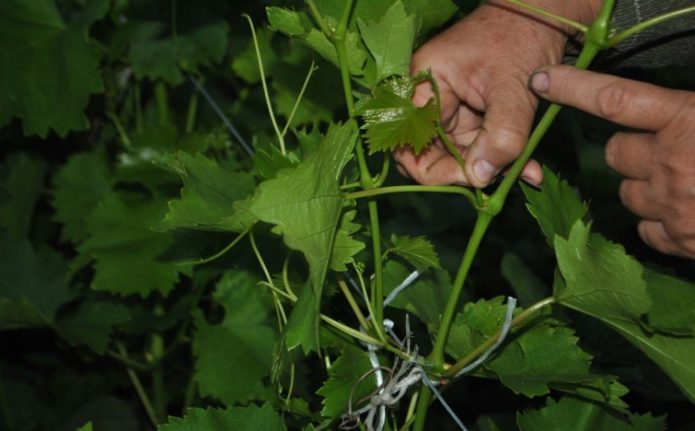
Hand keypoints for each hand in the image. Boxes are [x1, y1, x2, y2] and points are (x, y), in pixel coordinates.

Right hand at [396, 0, 598, 186]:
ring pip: (462, 154)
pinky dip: (503, 157)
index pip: (411, 143)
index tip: (473, 180)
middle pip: (434, 153)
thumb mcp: (513, 89)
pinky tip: (528, 168)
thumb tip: (480, 178)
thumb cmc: (523, 37)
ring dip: (493, 167)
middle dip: (468, 172)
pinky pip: (481, 145)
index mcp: (424, 85)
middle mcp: (430, 98)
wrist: (547, 13)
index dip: (435, 170)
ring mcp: (452, 107)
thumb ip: (500, 136)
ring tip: (527, 172)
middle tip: (499, 181)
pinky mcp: (473, 113)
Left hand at [530, 65, 694, 258]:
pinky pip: (646, 230)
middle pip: (615, 154)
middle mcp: (672, 164)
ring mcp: (675, 207)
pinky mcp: (682, 242)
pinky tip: (686, 215)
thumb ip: (692, 111)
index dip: (575, 88)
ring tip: (683, 183)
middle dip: (631, 151)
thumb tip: (671, 111)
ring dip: (645, 186)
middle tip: (664, 149)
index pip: (616, 99)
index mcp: (690, 121)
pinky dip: (659, 223)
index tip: (543, 80)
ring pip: (627, 193)